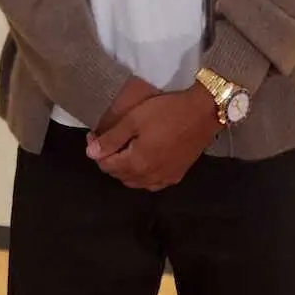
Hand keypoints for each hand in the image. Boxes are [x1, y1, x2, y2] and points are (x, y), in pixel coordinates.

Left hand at [87, 84, 218, 190]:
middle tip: (106, 140)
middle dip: (109, 159)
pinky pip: (151, 182)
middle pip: (119, 175)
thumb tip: (91, 153)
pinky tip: (143, 162)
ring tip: (123, 149)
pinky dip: (141, 175)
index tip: (93, 135)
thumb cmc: (167, 111)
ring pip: (135, 181)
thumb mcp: (135, 119)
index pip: (106, 165)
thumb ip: (112, 138)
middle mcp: (149, 177)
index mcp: (136, 163)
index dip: (96, 150)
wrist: (203, 112)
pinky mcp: (177, 175)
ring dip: (124, 169)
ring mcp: (165, 178)